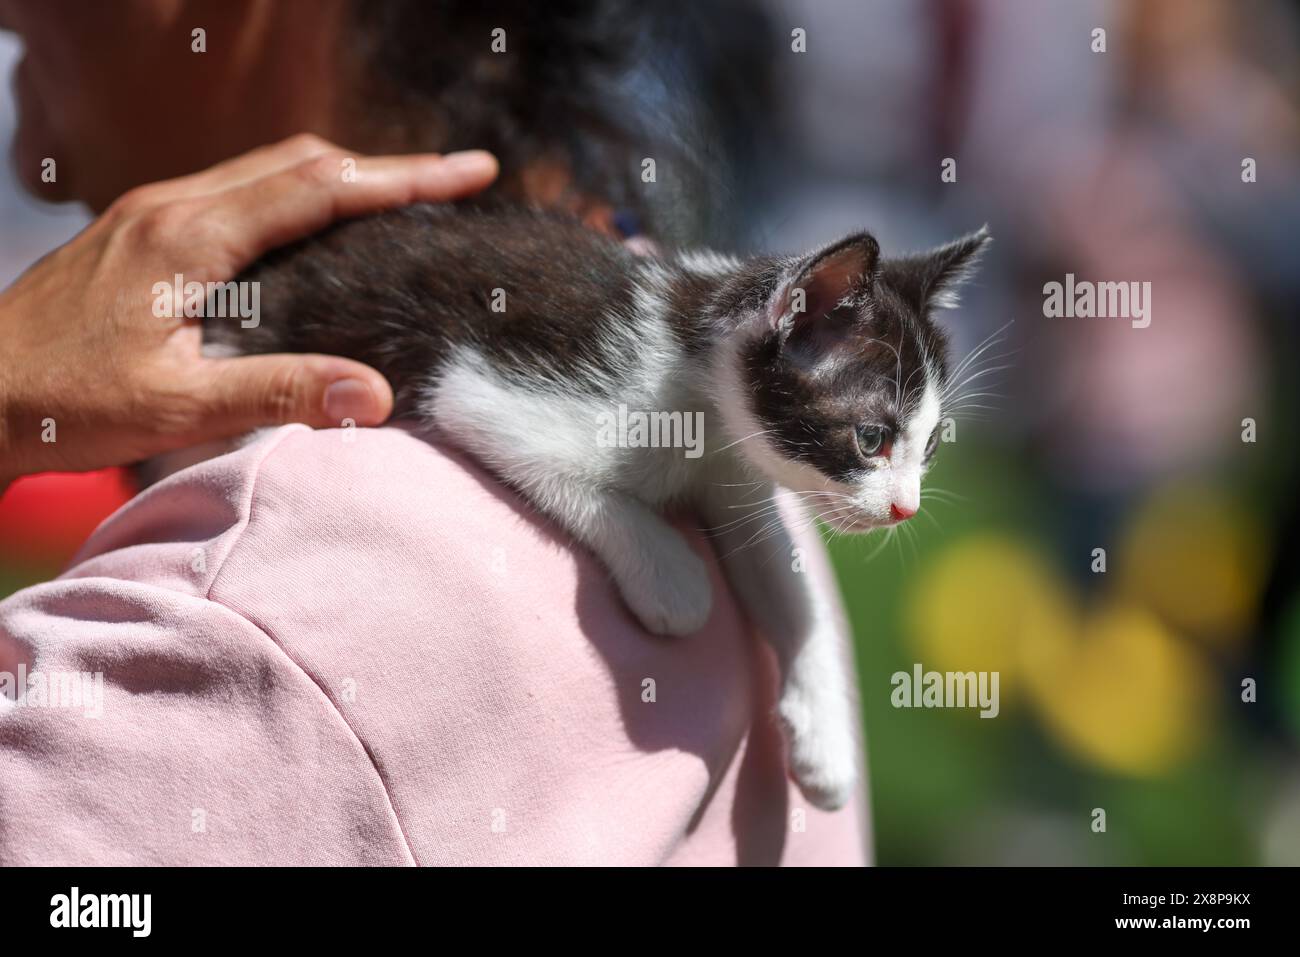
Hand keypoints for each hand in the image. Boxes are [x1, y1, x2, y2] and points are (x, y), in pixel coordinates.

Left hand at [0, 134, 497, 489]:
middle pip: (302, 161)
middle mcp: (173, 205)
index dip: (404, 177)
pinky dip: (301, 199)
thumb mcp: (174, 408)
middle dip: (387, 168)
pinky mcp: (145, 230)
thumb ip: (277, 394)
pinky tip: (321, 232)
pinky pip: (242, 193)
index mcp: (188, 235)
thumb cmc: (61, 402)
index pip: (320, 188)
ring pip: (271, 170)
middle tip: (456, 185)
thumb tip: (376, 392)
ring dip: (344, 179)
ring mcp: (155, 211)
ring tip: (406, 203)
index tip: (471, 172)